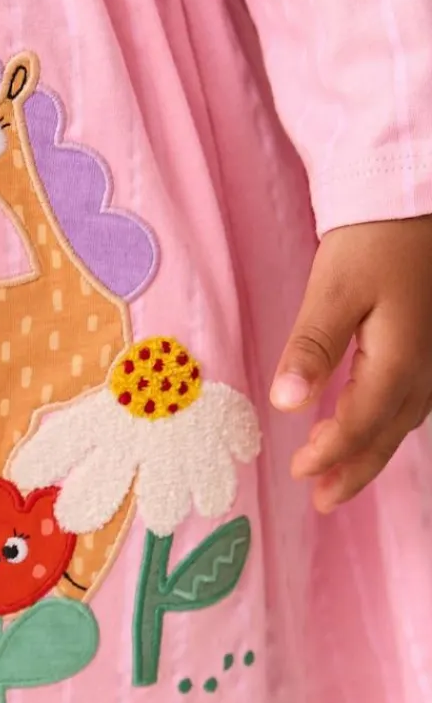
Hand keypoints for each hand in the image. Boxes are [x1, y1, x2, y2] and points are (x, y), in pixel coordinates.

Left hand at [270, 217, 431, 512]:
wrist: (411, 201)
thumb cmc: (371, 240)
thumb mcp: (333, 289)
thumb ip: (311, 348)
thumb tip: (286, 403)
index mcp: (400, 357)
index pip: (363, 421)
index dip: (332, 452)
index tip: (298, 471)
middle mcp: (424, 365)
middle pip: (388, 433)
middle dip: (355, 470)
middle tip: (322, 501)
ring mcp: (431, 357)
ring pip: (403, 421)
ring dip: (370, 454)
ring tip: (337, 482)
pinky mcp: (427, 346)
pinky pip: (409, 401)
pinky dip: (384, 426)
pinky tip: (367, 433)